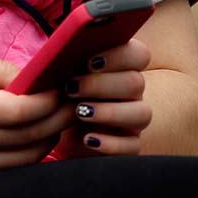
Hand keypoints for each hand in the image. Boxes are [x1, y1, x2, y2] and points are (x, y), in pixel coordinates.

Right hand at [0, 52, 74, 177]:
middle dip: (59, 120)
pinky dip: (29, 156)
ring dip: (49, 140)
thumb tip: (32, 76)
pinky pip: (9, 171)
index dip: (51, 101)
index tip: (62, 87)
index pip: (23, 110)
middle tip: (72, 103)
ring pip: (26, 159)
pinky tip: (35, 138)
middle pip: (31, 137)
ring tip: (57, 120)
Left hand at [58, 37, 152, 155]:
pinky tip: (88, 139)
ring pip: (142, 113)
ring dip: (110, 112)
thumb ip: (68, 59)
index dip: (120, 55)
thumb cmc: (61, 92)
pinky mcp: (129, 146)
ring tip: (79, 112)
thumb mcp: (61, 74)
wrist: (55, 129)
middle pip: (136, 82)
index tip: (90, 62)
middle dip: (102, 84)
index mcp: (122, 66)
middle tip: (72, 87)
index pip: (139, 54)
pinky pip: (133, 147)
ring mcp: (134, 119)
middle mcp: (133, 92)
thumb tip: (61, 51)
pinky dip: (111, 144)